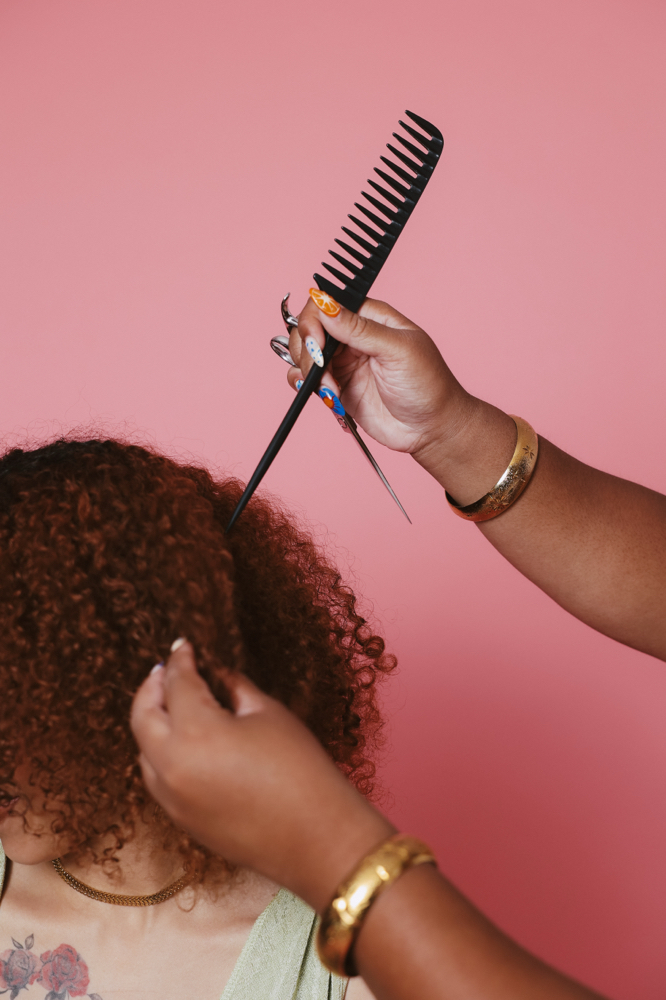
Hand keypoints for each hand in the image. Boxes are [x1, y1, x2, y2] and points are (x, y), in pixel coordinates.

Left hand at [130, 641, 393, 911]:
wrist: (317, 839)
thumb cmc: (301, 769)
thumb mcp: (268, 714)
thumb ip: (234, 688)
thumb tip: (216, 675)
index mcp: (195, 733)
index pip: (176, 684)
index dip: (180, 660)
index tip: (183, 645)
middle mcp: (171, 766)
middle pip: (143, 716)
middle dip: (151, 687)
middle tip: (166, 669)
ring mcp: (171, 799)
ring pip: (144, 750)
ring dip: (152, 722)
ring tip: (172, 703)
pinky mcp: (181, 821)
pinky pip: (157, 778)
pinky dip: (161, 752)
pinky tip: (184, 741)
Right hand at [291, 293, 515, 502]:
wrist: (431, 428)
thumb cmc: (428, 384)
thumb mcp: (398, 351)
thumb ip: (360, 329)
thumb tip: (326, 305)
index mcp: (370, 318)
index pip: (327, 304)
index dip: (315, 320)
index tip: (317, 344)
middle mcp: (353, 337)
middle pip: (310, 328)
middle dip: (307, 348)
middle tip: (320, 370)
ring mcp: (343, 362)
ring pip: (304, 353)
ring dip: (307, 371)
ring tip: (331, 391)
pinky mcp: (337, 387)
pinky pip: (306, 378)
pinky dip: (303, 384)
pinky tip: (324, 394)